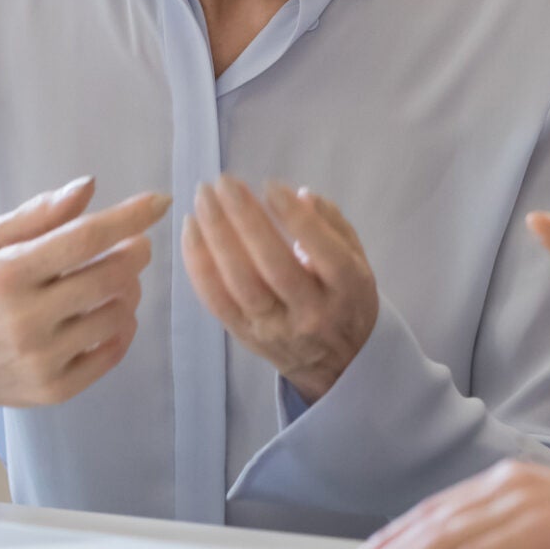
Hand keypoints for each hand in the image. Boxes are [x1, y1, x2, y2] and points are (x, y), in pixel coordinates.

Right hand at [0, 178, 168, 426]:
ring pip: (117, 315)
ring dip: (130, 291)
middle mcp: (25, 319)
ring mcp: (41, 359)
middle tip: (137, 246)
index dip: (129, 218)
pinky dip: (123, 329)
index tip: (160, 202)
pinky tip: (113, 314)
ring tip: (117, 281)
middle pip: (110, 277)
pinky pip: (111, 354)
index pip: (84, 239)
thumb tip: (89, 187)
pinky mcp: (53, 390)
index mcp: (8, 274)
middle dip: (135, 253)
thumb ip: (39, 214)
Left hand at [181, 176, 376, 402]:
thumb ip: (332, 224)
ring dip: (216, 237)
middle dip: (245, 220)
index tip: (270, 185)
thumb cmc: (346, 297)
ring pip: (240, 284)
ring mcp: (275, 329)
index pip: (321, 250)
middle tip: (225, 183)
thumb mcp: (358, 258)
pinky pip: (216, 301)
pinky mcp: (245, 337)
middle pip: (273, 266)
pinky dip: (199, 265)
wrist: (338, 365)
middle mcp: (311, 313)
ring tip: (203, 199)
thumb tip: (299, 195)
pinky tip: (191, 230)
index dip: (294, 218)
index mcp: (347, 289)